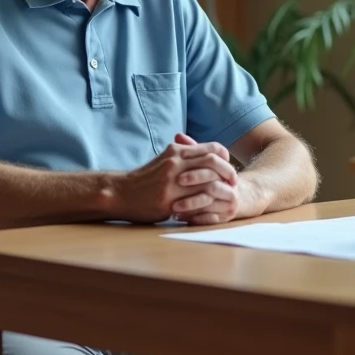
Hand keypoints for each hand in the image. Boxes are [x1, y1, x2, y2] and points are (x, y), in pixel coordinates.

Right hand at [113, 136, 236, 222]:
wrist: (120, 193)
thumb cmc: (145, 178)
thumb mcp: (164, 160)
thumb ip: (183, 155)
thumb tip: (204, 153)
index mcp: (176, 151)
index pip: (211, 148)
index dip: (225, 157)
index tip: (229, 166)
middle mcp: (175, 163)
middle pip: (213, 162)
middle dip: (228, 172)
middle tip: (234, 182)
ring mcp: (172, 182)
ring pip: (207, 181)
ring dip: (220, 188)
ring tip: (226, 195)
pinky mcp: (168, 199)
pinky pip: (196, 200)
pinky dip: (208, 202)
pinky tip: (213, 206)